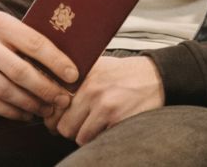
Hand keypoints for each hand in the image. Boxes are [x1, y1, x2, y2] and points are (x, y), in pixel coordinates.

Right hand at [0, 11, 77, 120]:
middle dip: (46, 89)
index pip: (34, 44)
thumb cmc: (5, 36)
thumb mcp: (17, 29)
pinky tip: (27, 114)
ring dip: (31, 104)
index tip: (73, 76)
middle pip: (19, 72)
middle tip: (63, 100)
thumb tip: (72, 68)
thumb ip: (37, 42)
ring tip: (48, 109)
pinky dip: (12, 112)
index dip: (56, 62)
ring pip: (5, 91)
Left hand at [44, 55, 162, 145]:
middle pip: (63, 125)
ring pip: (78, 136)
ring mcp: (103, 105)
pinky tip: (106, 127)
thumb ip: (74, 78)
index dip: (53, 115)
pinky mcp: (117, 119)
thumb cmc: (124, 73)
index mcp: (82, 76)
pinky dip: (99, 138)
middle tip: (76, 126)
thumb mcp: (96, 66)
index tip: (56, 118)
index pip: (54, 103)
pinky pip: (96, 139)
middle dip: (68, 129)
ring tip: (93, 126)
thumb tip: (51, 94)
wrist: (155, 76)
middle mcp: (90, 90)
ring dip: (84, 135)